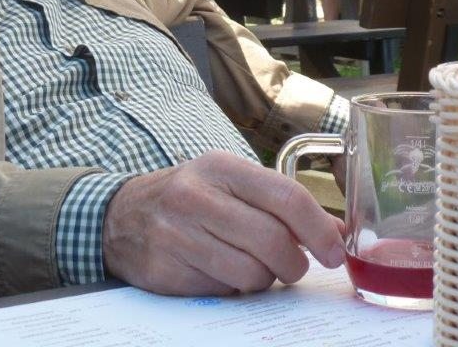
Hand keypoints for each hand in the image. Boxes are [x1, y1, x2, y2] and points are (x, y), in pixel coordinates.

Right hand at [102, 150, 344, 296]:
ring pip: (252, 273)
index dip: (319, 230)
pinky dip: (230, 288)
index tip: (333, 252)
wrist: (120, 216)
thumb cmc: (188, 198)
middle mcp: (196, 196)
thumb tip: (336, 233)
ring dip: (261, 278)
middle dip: (293, 264)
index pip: (286, 197)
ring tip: (245, 264)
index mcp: (220, 167)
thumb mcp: (227, 182)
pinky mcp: (166, 268)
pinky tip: (216, 270)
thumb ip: (278, 202)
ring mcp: (177, 233)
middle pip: (273, 241)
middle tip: (290, 266)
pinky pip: (222, 291)